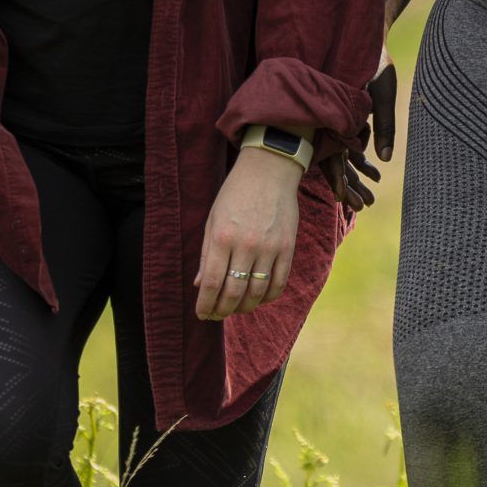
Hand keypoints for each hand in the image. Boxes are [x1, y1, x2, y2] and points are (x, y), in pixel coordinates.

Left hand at [194, 148, 302, 319]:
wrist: (269, 170)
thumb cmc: (234, 194)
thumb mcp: (213, 220)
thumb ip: (207, 255)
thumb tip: (199, 285)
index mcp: (222, 238)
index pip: (212, 283)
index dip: (206, 305)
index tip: (202, 315)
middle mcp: (246, 245)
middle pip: (234, 293)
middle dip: (223, 310)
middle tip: (217, 315)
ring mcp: (269, 248)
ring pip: (256, 292)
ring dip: (244, 307)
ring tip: (235, 308)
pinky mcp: (287, 248)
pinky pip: (278, 283)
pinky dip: (267, 297)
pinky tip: (258, 298)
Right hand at [332, 58, 396, 213]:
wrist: (365, 38)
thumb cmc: (372, 62)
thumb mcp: (381, 92)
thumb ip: (384, 125)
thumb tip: (385, 159)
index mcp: (331, 116)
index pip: (330, 155)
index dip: (338, 179)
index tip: (344, 199)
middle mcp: (328, 121)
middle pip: (336, 161)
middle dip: (350, 185)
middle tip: (364, 207)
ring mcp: (334, 120)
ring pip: (342, 155)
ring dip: (357, 176)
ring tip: (371, 199)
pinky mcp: (343, 117)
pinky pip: (348, 143)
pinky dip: (360, 158)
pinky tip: (375, 174)